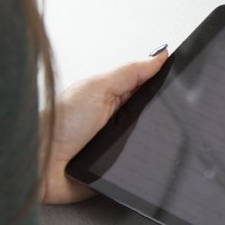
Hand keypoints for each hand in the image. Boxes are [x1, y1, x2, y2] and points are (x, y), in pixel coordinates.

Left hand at [41, 50, 168, 203]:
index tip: (185, 75)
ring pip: (157, 138)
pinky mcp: (124, 169)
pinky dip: (151, 160)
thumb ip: (130, 72)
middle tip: (167, 110)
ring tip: (152, 134)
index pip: (153, 84)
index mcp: (118, 95)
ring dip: (158, 137)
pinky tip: (149, 157)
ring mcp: (124, 144)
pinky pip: (148, 163)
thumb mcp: (97, 88)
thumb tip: (161, 55)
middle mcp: (123, 118)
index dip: (169, 79)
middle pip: (159, 111)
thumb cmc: (58, 124)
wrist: (39, 166)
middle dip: (166, 110)